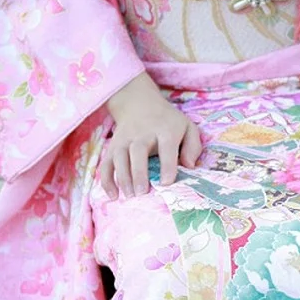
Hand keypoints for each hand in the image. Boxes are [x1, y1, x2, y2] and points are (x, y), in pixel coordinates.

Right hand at [102, 72, 200, 198]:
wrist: (139, 103)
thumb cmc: (168, 122)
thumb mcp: (187, 127)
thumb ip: (193, 146)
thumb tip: (190, 167)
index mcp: (165, 130)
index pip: (166, 146)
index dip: (167, 165)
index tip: (166, 183)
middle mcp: (142, 134)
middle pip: (138, 151)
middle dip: (139, 172)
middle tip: (142, 192)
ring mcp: (125, 139)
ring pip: (119, 157)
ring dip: (122, 177)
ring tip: (129, 196)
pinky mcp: (113, 146)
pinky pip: (106, 163)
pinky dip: (107, 180)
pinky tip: (113, 195)